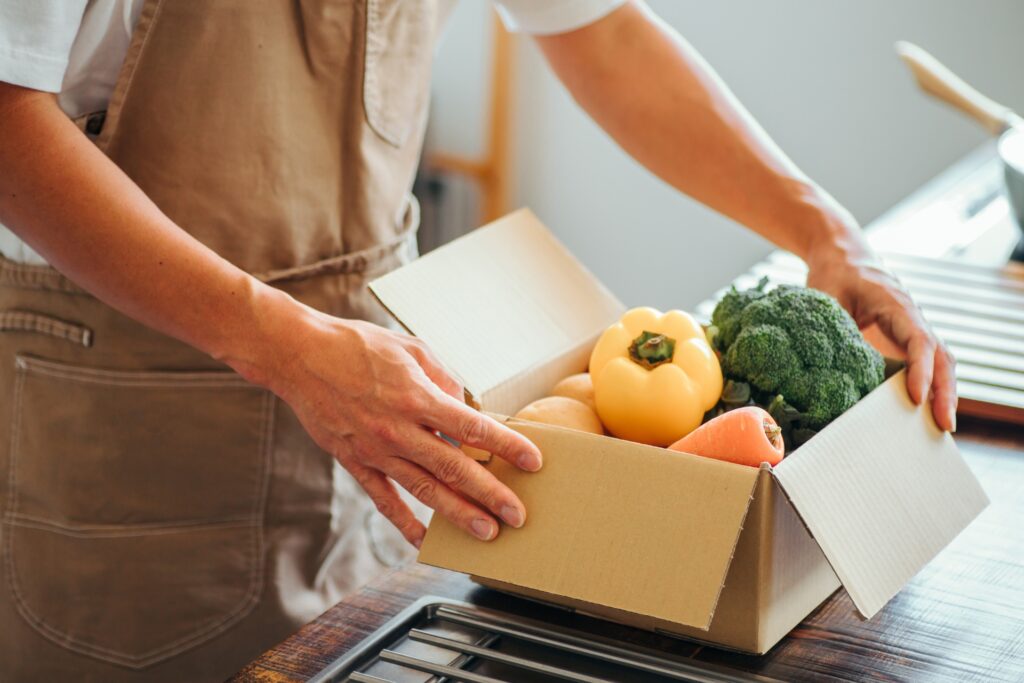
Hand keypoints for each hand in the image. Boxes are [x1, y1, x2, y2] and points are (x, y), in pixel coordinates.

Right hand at [239, 295, 542, 547]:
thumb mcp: (411, 349)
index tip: (533, 461)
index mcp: (418, 397)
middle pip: (455, 469)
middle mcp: (399, 430)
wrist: (300, 356)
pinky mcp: (354, 462)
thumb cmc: (358, 346)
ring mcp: (376, 451)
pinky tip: (422, 540)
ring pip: (425, 491)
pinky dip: (403, 522)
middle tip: (518, 515)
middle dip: (491, 494)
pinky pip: (383, 499)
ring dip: (458, 515)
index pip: (473, 428)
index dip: (507, 446)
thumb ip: (444, 379)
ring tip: (487, 533)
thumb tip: (466, 408)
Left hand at [805, 248, 956, 431]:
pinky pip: (926, 364)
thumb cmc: (834, 274)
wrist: (842, 256)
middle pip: (941, 356)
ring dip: (943, 393)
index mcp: (896, 304)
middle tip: (945, 425)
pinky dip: (931, 388)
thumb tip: (827, 372)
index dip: (920, 370)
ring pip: (940, 362)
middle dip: (944, 391)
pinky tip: (926, 415)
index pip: (920, 340)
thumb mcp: (826, 298)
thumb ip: (832, 329)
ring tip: (941, 428)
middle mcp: (913, 317)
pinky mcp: (904, 340)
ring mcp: (912, 329)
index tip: (915, 396)